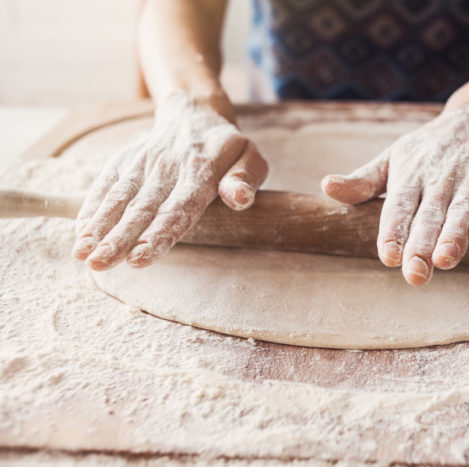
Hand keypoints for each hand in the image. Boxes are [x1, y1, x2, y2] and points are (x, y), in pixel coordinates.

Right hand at [72, 92, 267, 269]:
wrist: (193, 114)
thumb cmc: (226, 149)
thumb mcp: (250, 157)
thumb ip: (246, 178)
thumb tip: (239, 198)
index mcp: (200, 172)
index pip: (178, 208)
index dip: (158, 234)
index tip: (139, 257)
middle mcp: (167, 168)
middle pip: (142, 208)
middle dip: (119, 238)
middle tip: (100, 263)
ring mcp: (142, 164)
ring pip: (119, 197)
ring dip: (99, 226)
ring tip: (83, 254)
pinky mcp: (124, 162)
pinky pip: (106, 185)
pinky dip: (92, 208)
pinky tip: (80, 233)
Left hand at [322, 89, 468, 285]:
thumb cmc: (431, 148)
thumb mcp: (393, 158)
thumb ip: (364, 182)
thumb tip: (327, 188)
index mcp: (409, 179)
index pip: (398, 209)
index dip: (393, 232)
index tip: (388, 256)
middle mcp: (439, 182)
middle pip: (428, 218)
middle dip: (421, 246)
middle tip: (415, 273)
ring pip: (460, 213)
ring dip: (453, 236)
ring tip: (444, 260)